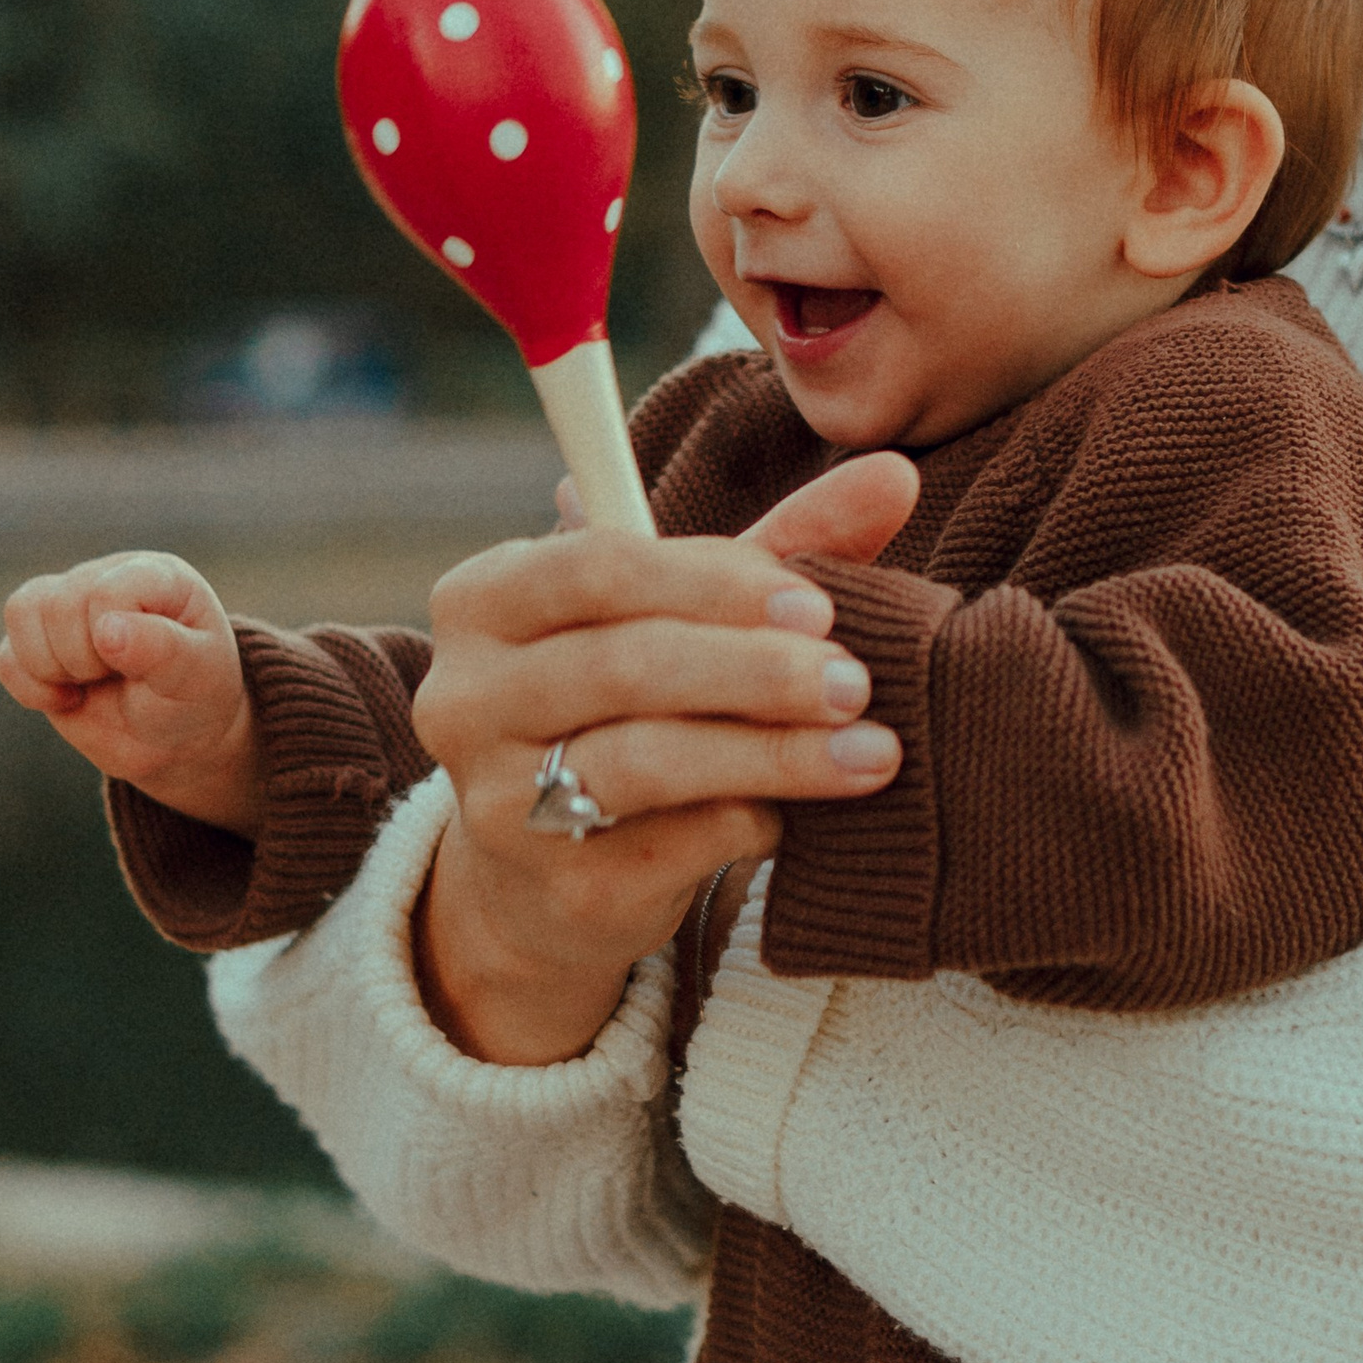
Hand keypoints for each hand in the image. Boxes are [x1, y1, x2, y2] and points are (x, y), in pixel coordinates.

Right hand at [0, 552, 260, 833]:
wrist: (177, 739)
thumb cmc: (196, 697)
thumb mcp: (197, 678)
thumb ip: (162, 650)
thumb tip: (106, 628)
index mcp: (156, 575)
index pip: (105, 590)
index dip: (110, 638)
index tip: (143, 667)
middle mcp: (107, 577)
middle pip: (58, 604)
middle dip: (84, 659)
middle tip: (121, 677)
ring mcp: (69, 605)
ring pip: (21, 612)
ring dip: (53, 668)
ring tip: (93, 683)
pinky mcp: (38, 642)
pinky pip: (6, 658)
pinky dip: (31, 690)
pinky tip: (69, 699)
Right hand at [414, 453, 920, 1066]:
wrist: (550, 877)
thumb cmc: (631, 705)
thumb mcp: (691, 614)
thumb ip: (785, 545)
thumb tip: (893, 476)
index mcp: (487, 600)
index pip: (597, 566)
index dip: (714, 583)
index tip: (818, 607)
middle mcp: (468, 696)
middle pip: (623, 665)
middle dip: (754, 671)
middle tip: (853, 682)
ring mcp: (499, 800)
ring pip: (645, 761)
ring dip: (772, 753)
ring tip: (871, 752)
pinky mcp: (556, 886)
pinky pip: (671, 845)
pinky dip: (749, 821)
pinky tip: (799, 814)